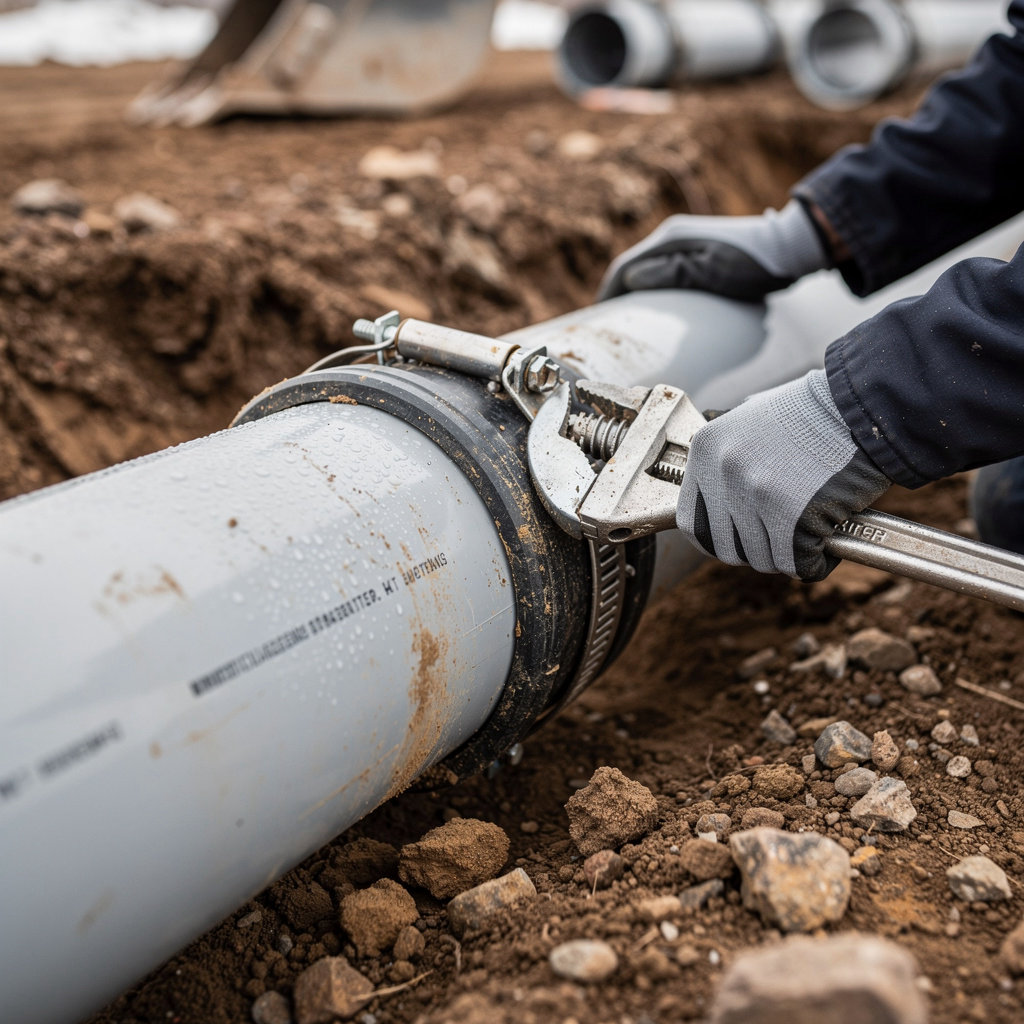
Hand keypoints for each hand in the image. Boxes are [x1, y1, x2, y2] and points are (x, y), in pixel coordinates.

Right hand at [598, 199, 828, 301]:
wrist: (789, 248)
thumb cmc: (753, 264)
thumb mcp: (712, 271)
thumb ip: (672, 273)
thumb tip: (631, 279)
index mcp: (670, 238)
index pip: (624, 268)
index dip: (607, 294)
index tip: (596, 320)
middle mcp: (672, 236)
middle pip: (630, 268)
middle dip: (614, 295)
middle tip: (604, 326)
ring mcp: (683, 243)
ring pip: (645, 270)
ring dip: (631, 293)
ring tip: (623, 321)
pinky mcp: (695, 252)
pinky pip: (661, 272)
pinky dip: (649, 289)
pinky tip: (651, 307)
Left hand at [676, 370, 890, 579]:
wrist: (862, 404)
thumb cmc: (816, 411)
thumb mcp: (751, 420)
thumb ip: (729, 460)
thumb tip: (721, 497)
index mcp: (707, 449)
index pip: (691, 521)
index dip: (717, 537)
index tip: (738, 540)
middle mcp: (724, 471)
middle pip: (723, 547)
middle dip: (753, 551)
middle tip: (780, 540)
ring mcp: (756, 494)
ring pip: (760, 558)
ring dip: (786, 557)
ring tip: (809, 534)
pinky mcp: (793, 517)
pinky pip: (797, 564)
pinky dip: (815, 563)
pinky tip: (827, 544)